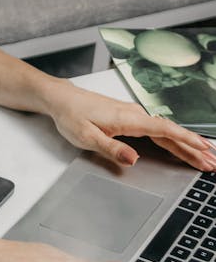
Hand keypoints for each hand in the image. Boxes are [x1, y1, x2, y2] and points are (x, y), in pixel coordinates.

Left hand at [45, 81, 215, 170]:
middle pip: (171, 133)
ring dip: (186, 145)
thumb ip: (111, 149)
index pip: (165, 131)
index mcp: (128, 119)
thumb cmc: (71, 115)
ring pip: (166, 132)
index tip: (204, 150)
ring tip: (205, 157)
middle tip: (213, 162)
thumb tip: (133, 159)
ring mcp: (133, 116)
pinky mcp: (129, 119)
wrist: (61, 99)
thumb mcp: (87, 137)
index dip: (186, 141)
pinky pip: (158, 131)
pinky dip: (173, 140)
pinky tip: (181, 146)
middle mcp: (135, 115)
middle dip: (194, 148)